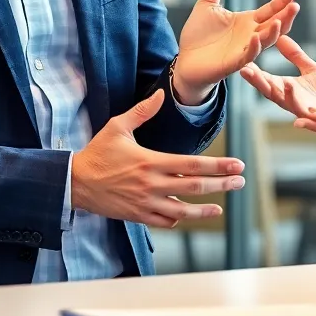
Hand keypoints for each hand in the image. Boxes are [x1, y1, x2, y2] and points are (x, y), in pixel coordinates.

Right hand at [71, 90, 246, 227]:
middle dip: (221, 185)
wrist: (75, 182)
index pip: (193, 165)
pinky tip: (190, 215)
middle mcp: (151, 184)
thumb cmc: (97, 153)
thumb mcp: (117, 127)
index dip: (218, 166)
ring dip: (204, 209)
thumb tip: (161, 94)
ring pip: (182, 211)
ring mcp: (145, 203)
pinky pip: (164, 221)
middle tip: (240, 182)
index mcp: (150, 161)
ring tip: (221, 207)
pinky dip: (179, 219)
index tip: (236, 165)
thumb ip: (142, 112)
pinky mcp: (137, 215)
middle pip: (195, 187)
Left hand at [174, 0, 300, 104]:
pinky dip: (253, 47)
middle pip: (275, 25)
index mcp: (248, 22)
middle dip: (286, 16)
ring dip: (274, 31)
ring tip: (282, 19)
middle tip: (296, 5)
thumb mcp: (207, 4)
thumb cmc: (199, 36)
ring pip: (266, 41)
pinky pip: (247, 55)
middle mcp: (251, 36)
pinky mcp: (234, 63)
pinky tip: (256, 37)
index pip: (271, 9)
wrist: (186, 62)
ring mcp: (244, 50)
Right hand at [240, 36, 315, 158]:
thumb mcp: (311, 70)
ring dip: (286, 96)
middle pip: (273, 93)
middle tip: (245, 70)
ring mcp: (307, 114)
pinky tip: (299, 121)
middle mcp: (294, 102)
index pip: (267, 79)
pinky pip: (314, 123)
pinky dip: (306, 122)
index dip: (254, 71)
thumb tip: (280, 37)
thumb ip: (295, 56)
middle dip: (259, 83)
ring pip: (293, 106)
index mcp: (289, 89)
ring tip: (282, 83)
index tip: (241, 59)